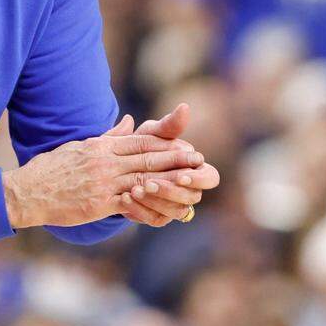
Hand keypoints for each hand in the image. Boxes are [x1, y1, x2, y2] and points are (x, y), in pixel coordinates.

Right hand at [1, 133, 203, 228]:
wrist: (28, 191)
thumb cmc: (50, 169)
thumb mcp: (79, 146)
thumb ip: (107, 136)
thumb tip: (128, 121)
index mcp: (100, 146)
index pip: (139, 141)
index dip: (164, 143)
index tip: (184, 144)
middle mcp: (104, 161)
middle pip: (147, 158)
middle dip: (175, 158)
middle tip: (198, 159)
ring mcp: (103, 182)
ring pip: (143, 179)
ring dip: (170, 181)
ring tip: (190, 182)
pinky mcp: (99, 202)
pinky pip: (131, 203)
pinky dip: (150, 204)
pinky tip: (166, 207)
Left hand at [106, 104, 220, 226]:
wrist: (115, 165)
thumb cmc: (140, 145)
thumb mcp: (152, 133)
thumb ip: (169, 125)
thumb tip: (184, 107)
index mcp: (194, 169)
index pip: (210, 177)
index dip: (198, 178)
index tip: (181, 174)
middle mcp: (189, 189)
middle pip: (193, 197)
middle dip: (171, 191)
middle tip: (149, 183)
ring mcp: (174, 205)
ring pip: (175, 211)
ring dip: (155, 200)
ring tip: (134, 189)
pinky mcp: (157, 215)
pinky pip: (155, 219)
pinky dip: (140, 209)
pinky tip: (125, 198)